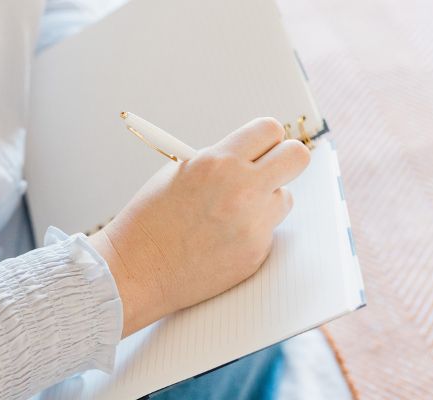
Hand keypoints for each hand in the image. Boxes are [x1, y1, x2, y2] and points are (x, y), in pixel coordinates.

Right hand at [88, 118, 310, 336]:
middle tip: (270, 169)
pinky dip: (251, 232)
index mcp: (217, 162)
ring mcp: (252, 224)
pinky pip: (269, 231)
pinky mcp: (256, 253)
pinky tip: (221, 240)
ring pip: (285, 197)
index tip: (261, 146)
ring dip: (266, 200)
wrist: (135, 269)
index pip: (269, 129)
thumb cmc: (150, 220)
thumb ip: (218, 162)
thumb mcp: (178, 174)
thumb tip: (252, 155)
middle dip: (285, 159)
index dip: (266, 138)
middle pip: (297, 157)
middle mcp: (241, 190)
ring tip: (232, 213)